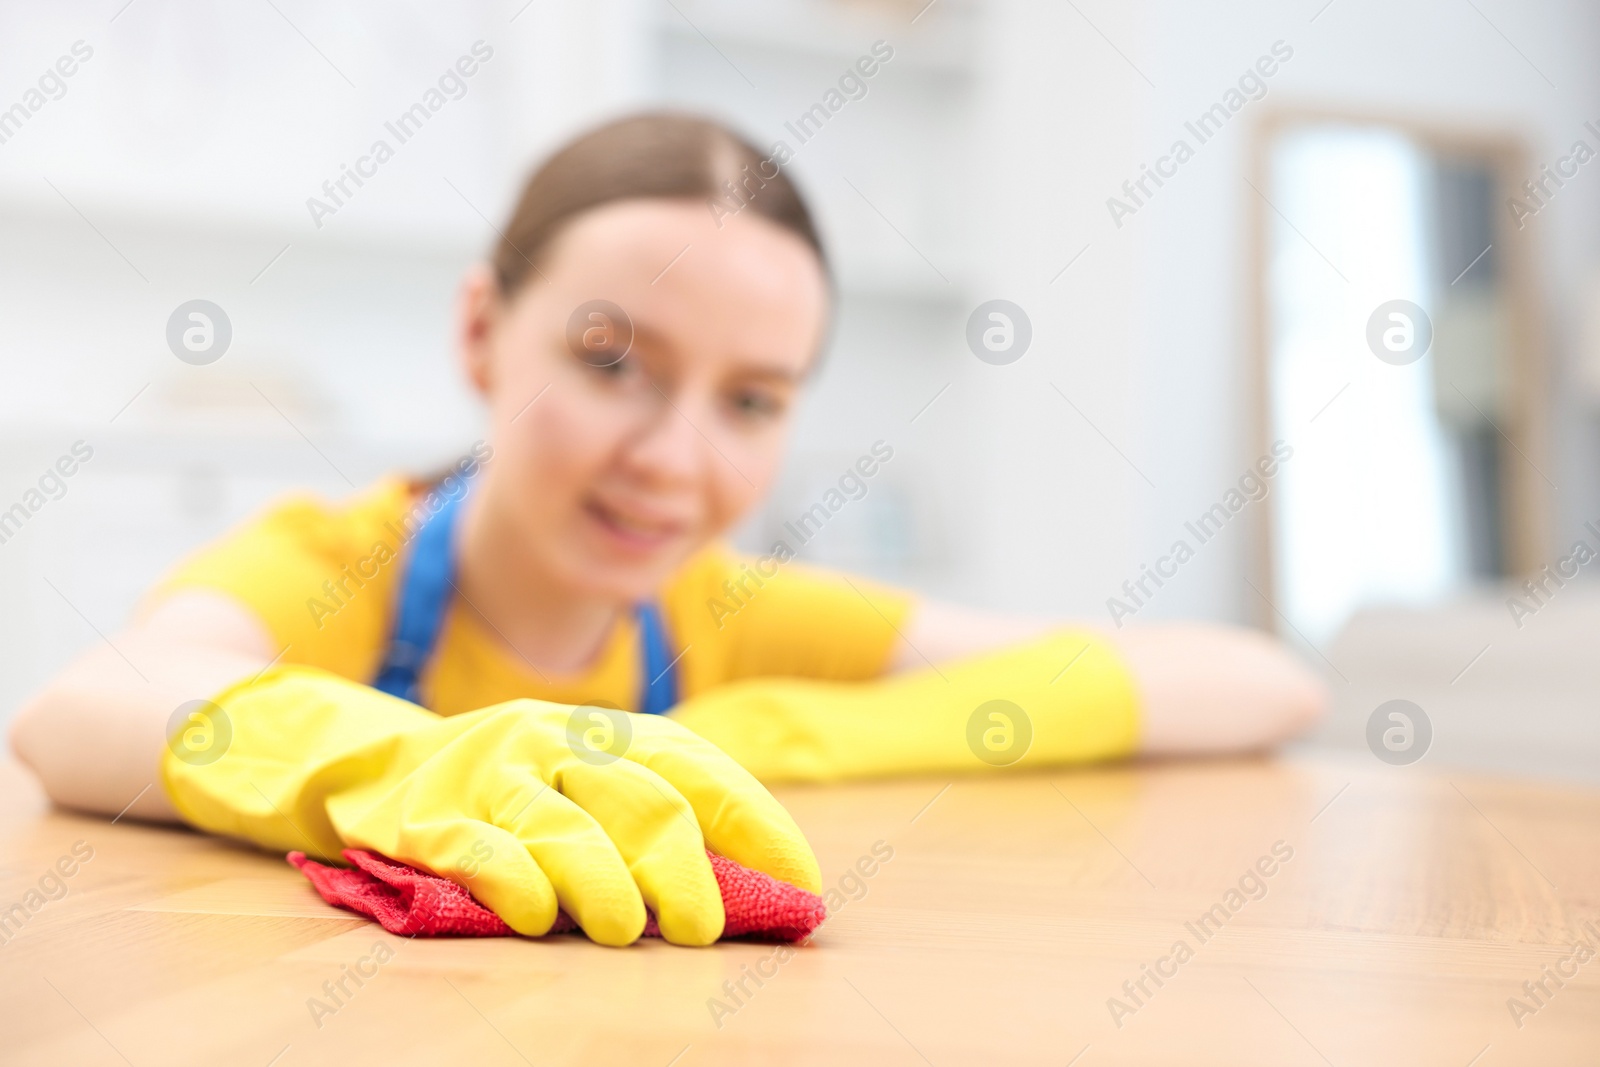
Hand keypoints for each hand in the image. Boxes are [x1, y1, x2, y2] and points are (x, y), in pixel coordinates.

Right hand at [330, 700, 822, 945]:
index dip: (758, 825)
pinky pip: (480, 850)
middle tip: (706, 929)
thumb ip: (658, 821)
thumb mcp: (588, 783)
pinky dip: (516, 884)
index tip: (802, 886)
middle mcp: (558, 742)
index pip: (701, 770)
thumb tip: (764, 891)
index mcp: (610, 733)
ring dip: (605, 883)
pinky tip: (541, 920)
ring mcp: (494, 774)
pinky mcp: (431, 817)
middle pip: (644, 800)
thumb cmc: (516, 792)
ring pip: (565, 826)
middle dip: (684, 869)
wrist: (375, 764)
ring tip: (629, 932)